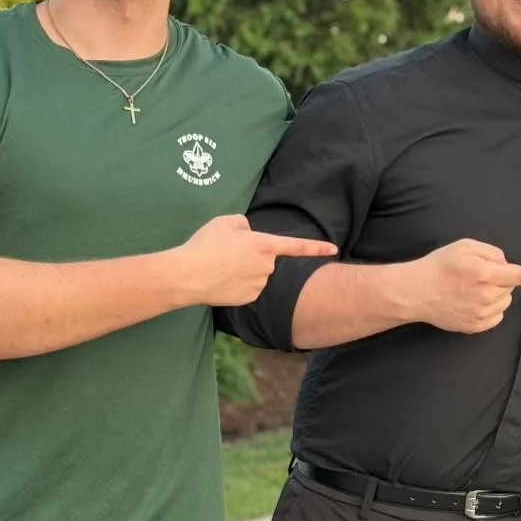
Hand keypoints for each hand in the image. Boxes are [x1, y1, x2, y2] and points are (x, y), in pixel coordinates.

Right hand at [176, 215, 337, 306]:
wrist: (187, 274)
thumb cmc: (205, 244)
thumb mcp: (224, 222)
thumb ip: (243, 224)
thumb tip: (249, 234)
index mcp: (265, 245)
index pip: (296, 246)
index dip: (316, 247)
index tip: (333, 249)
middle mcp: (267, 266)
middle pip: (266, 259)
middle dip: (252, 256)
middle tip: (226, 253)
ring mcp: (259, 284)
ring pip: (256, 274)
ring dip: (244, 270)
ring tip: (220, 267)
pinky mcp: (248, 298)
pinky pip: (248, 288)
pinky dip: (237, 285)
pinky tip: (221, 281)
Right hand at [408, 238, 520, 333]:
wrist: (416, 292)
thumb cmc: (439, 266)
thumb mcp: (465, 247)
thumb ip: (492, 252)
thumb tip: (506, 265)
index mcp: (486, 273)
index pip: (519, 275)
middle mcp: (487, 295)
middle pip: (510, 287)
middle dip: (500, 280)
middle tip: (476, 276)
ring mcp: (482, 314)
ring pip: (504, 302)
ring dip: (496, 295)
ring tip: (471, 290)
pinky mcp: (476, 326)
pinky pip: (496, 317)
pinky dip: (490, 309)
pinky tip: (471, 303)